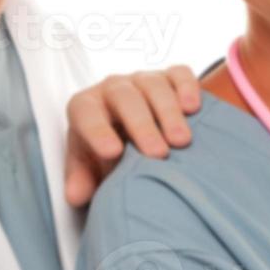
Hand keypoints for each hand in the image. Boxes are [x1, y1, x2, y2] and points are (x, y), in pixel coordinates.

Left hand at [65, 65, 201, 206]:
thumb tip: (76, 195)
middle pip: (124, 98)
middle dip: (141, 125)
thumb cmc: (107, 152)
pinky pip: (179, 74)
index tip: (112, 152)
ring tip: (181, 141)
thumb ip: (81, 179)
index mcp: (86, 107)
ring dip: (168, 112)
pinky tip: (193, 108)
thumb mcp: (90, 167)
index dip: (97, 130)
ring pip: (154, 86)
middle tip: (157, 154)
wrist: (130, 134)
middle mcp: (112, 89)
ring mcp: (142, 80)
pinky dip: (187, 87)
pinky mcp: (170, 78)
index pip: (86, 113)